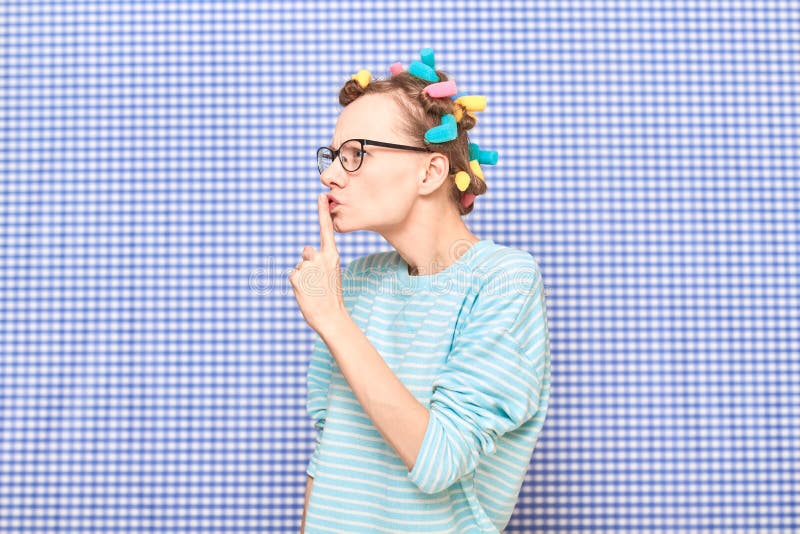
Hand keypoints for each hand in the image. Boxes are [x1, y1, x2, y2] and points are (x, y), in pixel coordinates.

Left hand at [290, 193, 345, 334]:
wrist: (331, 316)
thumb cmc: (332, 296)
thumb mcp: (331, 273)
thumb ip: (322, 260)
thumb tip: (306, 255)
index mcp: (332, 255)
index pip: (326, 229)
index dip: (322, 211)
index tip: (320, 195)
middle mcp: (319, 257)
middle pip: (306, 251)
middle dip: (308, 263)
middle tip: (316, 281)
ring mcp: (307, 267)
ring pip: (299, 266)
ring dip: (302, 276)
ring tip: (312, 289)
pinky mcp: (296, 277)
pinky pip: (292, 275)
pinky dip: (296, 285)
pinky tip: (305, 292)